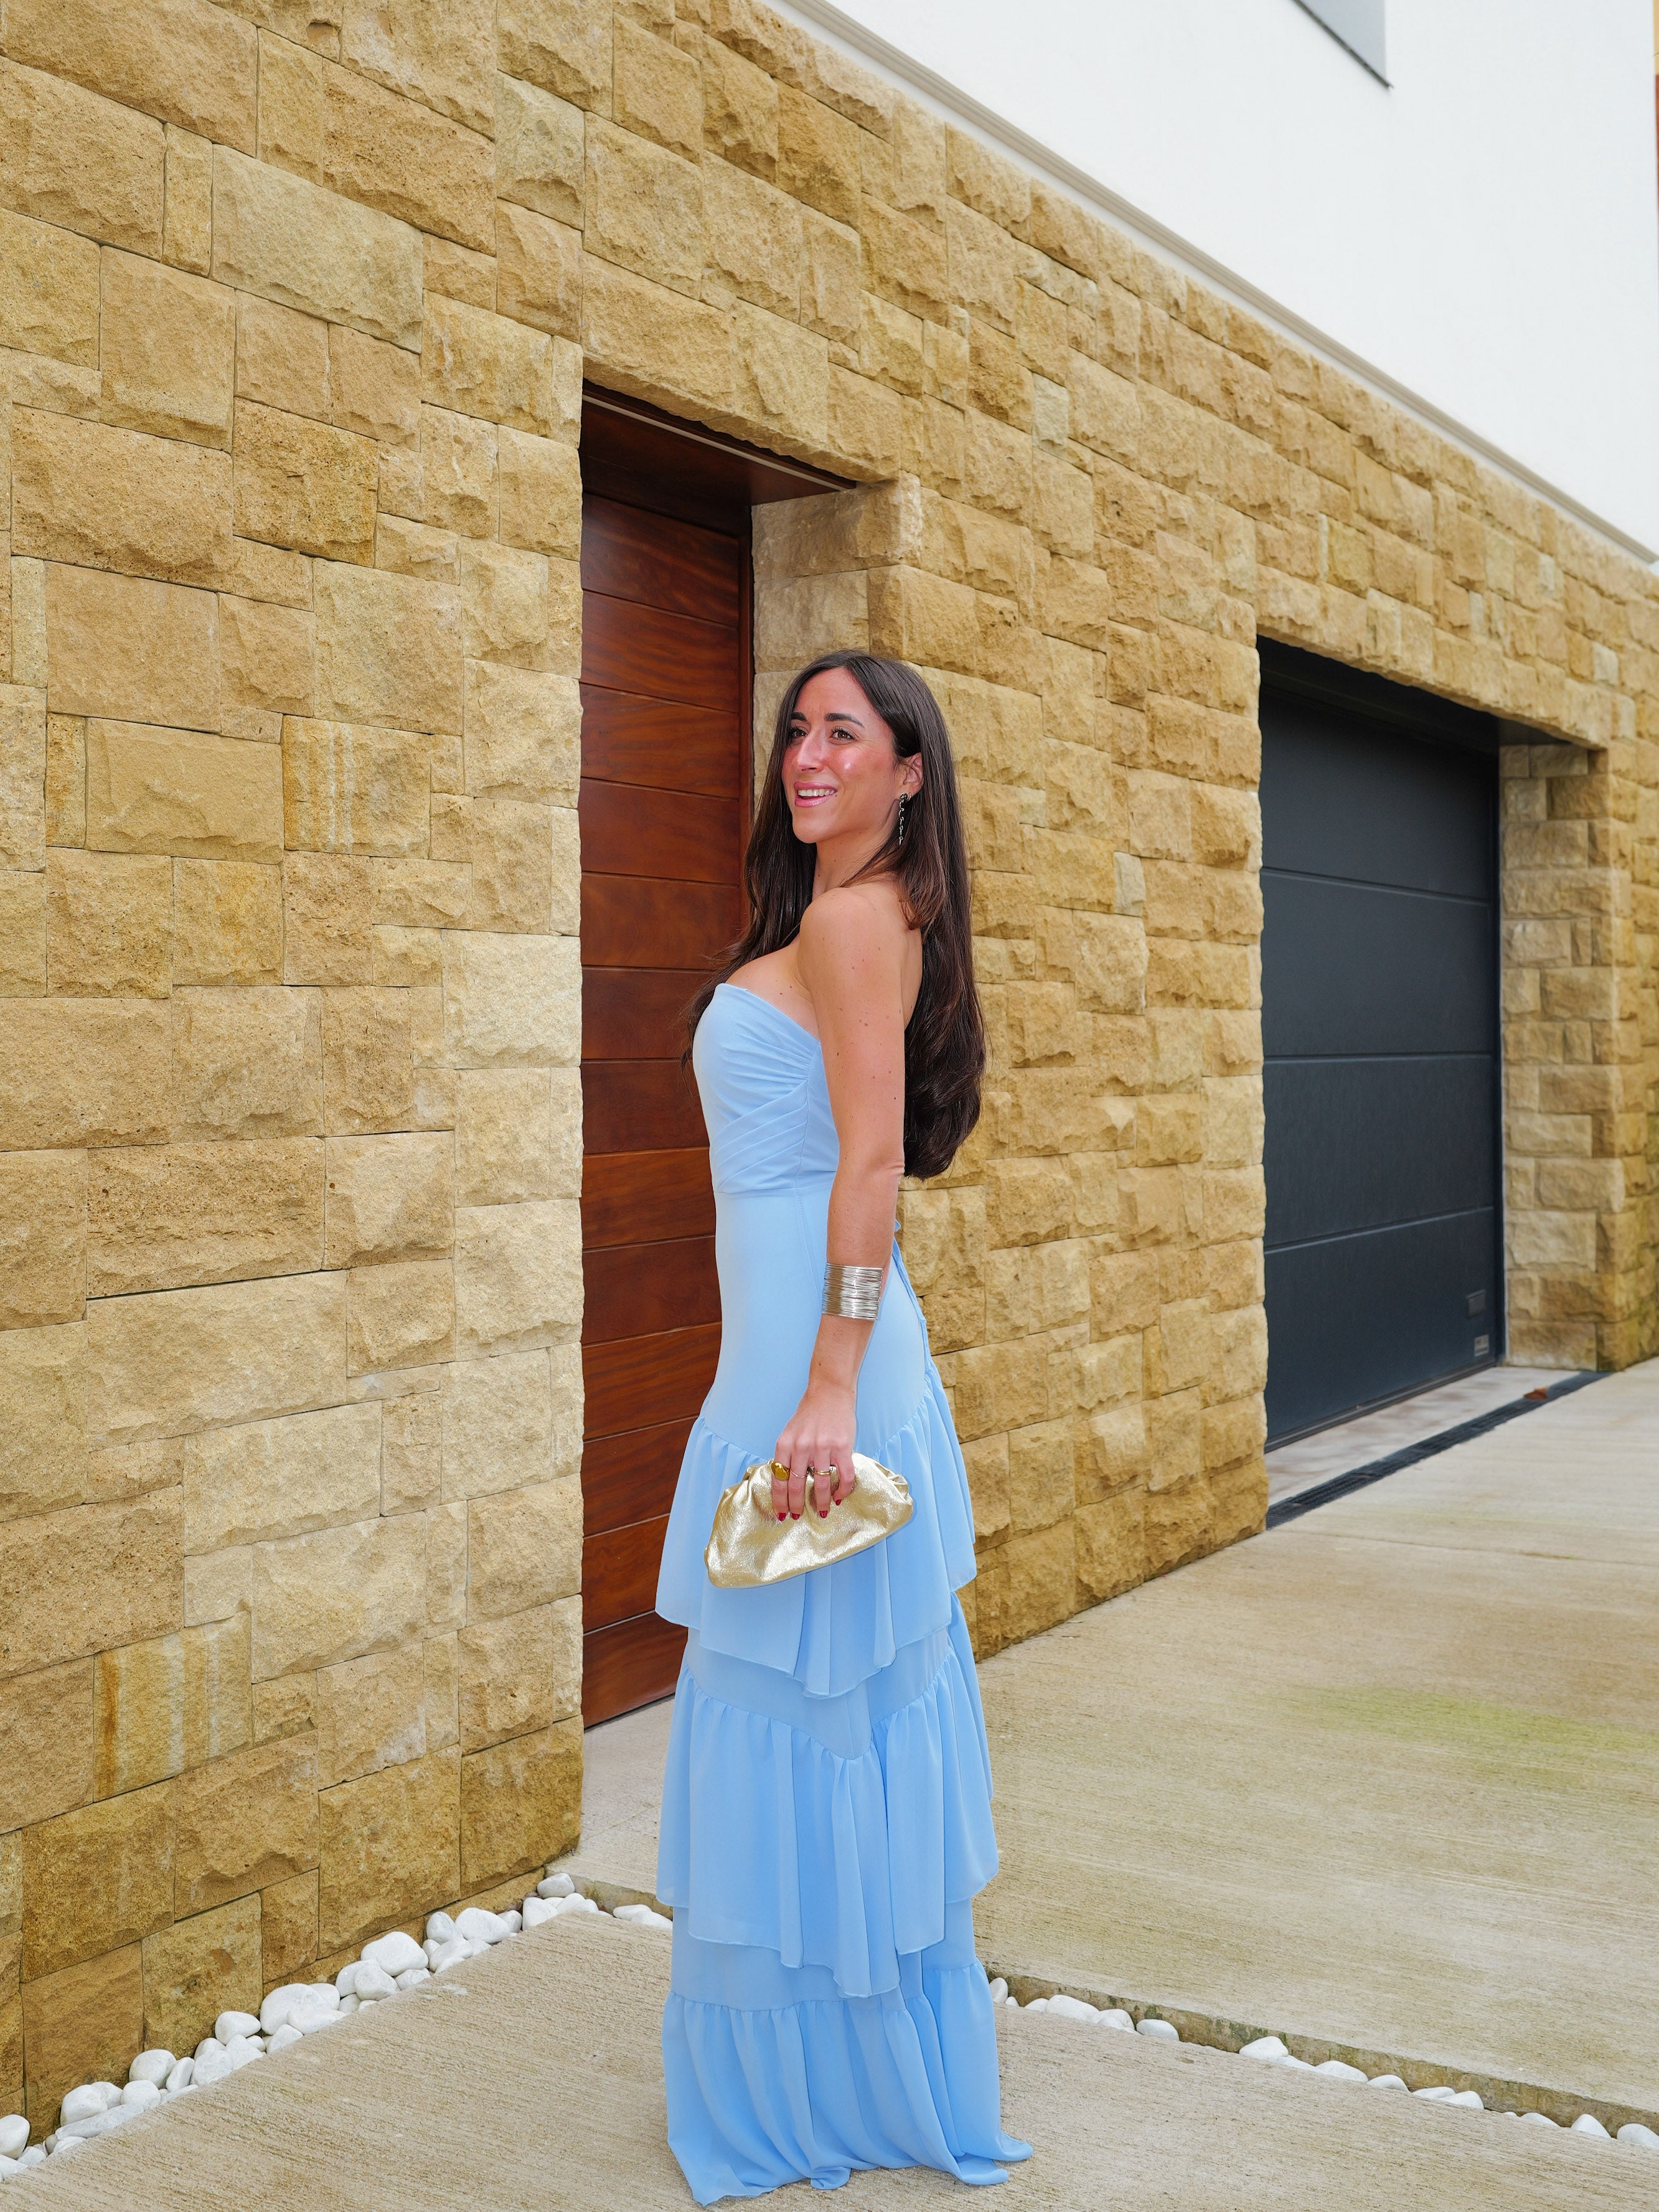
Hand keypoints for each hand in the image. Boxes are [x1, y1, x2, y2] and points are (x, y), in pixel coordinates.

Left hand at [772, 1381, 858, 1520]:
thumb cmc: (809, 1414)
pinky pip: (844, 1476)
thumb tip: (787, 1484)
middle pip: (796, 1486)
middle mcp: (801, 1447)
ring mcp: (822, 1448)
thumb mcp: (790, 1433)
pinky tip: (840, 1498)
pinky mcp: (842, 1447)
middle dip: (796, 1506)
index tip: (781, 1514)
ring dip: (821, 1503)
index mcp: (784, 1445)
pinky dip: (843, 1491)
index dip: (779, 1501)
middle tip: (798, 1518)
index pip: (778, 1480)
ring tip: (823, 1512)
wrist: (829, 1392)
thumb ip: (787, 1455)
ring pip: (820, 1485)